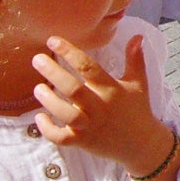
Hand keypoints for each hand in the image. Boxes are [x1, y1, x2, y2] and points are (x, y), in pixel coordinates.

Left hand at [33, 35, 179, 180]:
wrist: (141, 144)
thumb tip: (137, 36)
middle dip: (53, 73)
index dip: (70, 53)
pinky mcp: (83, 142)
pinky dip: (48, 129)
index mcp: (112, 90)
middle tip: (37, 59)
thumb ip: (135, 59)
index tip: (53, 41)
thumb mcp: (138, 83)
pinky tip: (39, 117)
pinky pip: (62, 138)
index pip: (89, 68)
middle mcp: (100, 107)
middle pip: (73, 89)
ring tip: (38, 88)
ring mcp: (90, 126)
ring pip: (66, 114)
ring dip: (49, 101)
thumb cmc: (137, 109)